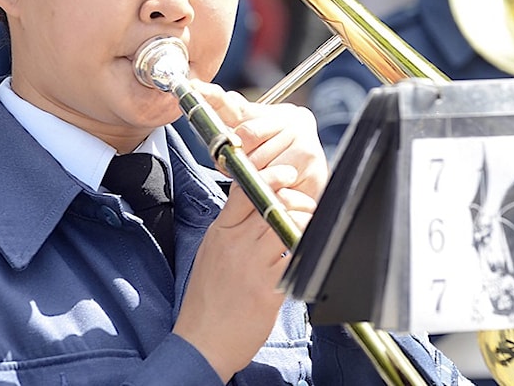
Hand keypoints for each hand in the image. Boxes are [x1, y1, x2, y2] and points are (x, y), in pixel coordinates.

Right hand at [172, 83, 328, 379]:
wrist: (201, 341)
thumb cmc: (208, 297)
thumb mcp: (213, 252)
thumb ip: (234, 227)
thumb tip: (260, 203)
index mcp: (221, 231)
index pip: (242, 189)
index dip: (267, 175)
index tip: (285, 172)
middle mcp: (236, 243)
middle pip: (270, 202)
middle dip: (296, 196)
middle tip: (309, 199)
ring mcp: (251, 266)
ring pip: (286, 226)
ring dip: (306, 220)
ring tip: (312, 224)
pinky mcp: (267, 290)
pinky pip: (294, 259)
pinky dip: (306, 250)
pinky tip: (312, 251)